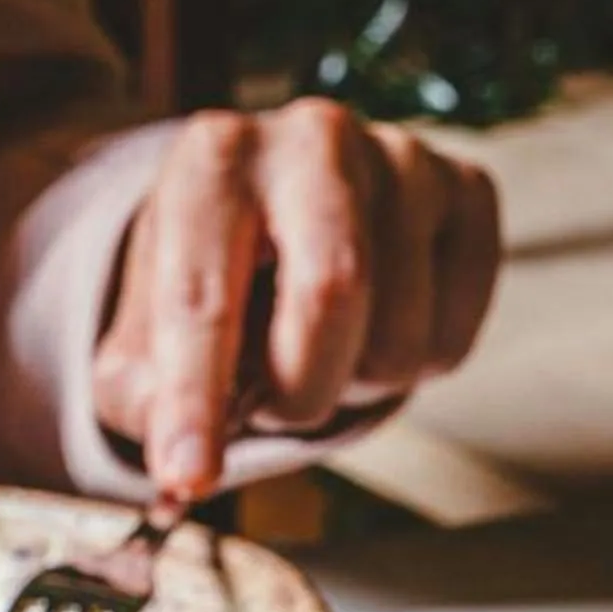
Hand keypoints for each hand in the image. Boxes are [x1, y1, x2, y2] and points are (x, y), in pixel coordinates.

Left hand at [94, 100, 500, 499]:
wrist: (284, 214)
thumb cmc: (211, 282)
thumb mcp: (144, 341)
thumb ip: (144, 401)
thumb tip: (183, 470)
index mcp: (214, 159)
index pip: (205, 294)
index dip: (196, 398)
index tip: (190, 474)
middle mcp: (313, 137)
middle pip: (334, 292)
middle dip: (301, 390)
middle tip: (277, 406)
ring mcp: (403, 157)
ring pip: (399, 338)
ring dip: (355, 386)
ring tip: (324, 350)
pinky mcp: (468, 191)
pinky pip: (453, 337)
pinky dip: (414, 370)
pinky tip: (381, 326)